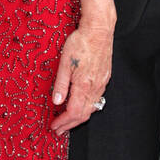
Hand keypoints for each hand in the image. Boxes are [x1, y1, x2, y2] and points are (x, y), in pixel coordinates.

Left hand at [50, 18, 112, 133]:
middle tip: (59, 129)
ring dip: (78, 118)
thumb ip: (61, 85)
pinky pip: (97, 99)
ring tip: (68, 121)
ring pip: (91, 109)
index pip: (73, 112)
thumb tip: (56, 102)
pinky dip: (87, 108)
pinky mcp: (105, 79)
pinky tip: (81, 105)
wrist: (99, 30)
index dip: (63, 122)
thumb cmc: (81, 42)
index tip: (55, 126)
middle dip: (70, 124)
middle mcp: (95, 87)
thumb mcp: (64, 63)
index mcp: (84, 85)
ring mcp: (101, 84)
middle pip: (83, 115)